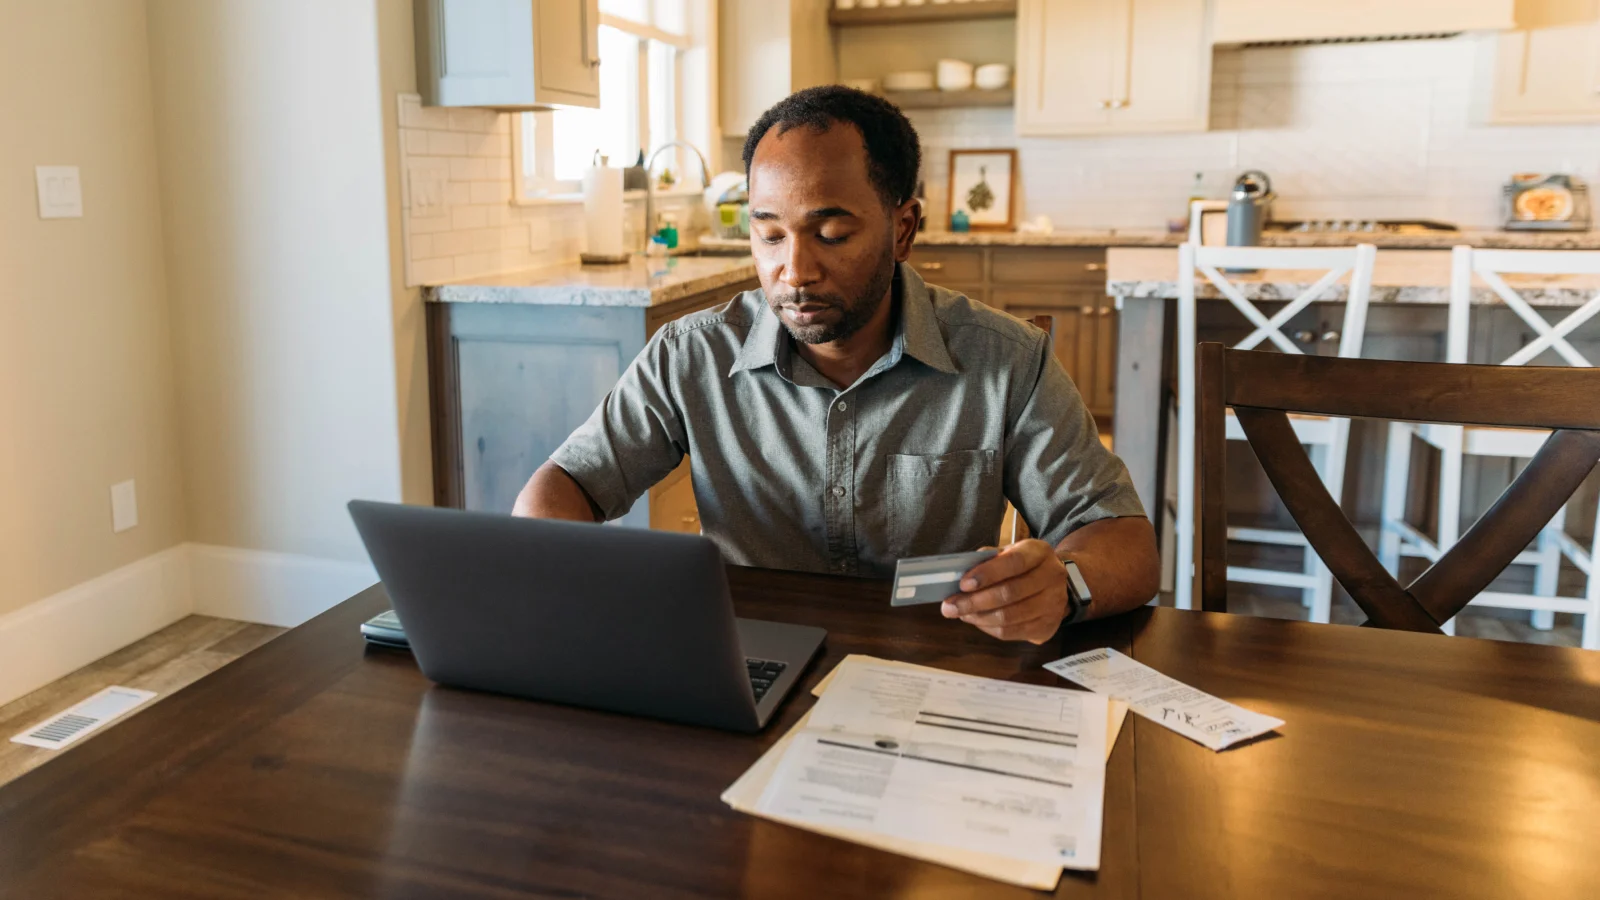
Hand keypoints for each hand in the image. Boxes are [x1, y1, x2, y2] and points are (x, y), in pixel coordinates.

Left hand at [939, 539, 1067, 643]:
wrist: (1054, 585)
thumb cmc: (1023, 567)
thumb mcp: (1009, 553)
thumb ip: (987, 560)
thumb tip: (959, 573)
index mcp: (1039, 552)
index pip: (1014, 562)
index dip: (987, 574)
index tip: (963, 584)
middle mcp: (1052, 577)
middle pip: (1010, 593)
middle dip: (975, 601)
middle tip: (950, 606)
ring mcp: (1053, 604)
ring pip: (1010, 617)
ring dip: (979, 617)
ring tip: (961, 614)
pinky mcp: (1048, 626)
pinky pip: (1012, 632)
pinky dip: (989, 628)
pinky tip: (977, 621)